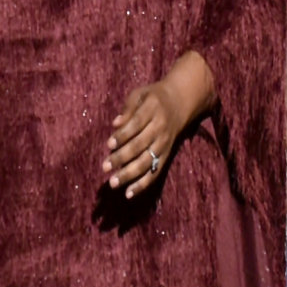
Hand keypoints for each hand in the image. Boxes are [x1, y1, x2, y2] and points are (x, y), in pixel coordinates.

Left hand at [105, 74, 186, 196]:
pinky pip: (155, 172)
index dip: (123, 135)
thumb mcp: (140, 94)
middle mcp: (160, 129)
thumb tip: (115, 123)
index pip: (136, 124)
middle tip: (105, 167)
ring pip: (147, 162)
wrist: (180, 103)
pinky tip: (129, 193)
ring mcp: (164, 144)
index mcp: (153, 110)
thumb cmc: (154, 97)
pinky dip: (143, 184)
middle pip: (140, 146)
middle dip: (122, 158)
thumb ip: (128, 108)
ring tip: (113, 183)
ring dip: (130, 174)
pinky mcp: (166, 156)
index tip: (109, 144)